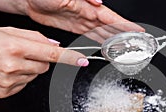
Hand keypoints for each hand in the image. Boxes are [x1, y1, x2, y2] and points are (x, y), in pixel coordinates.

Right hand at [0, 27, 88, 97]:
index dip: (69, 58)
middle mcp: (13, 66)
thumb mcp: (7, 31)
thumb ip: (34, 37)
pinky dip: (20, 78)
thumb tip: (54, 46)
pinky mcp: (6, 92)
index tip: (82, 61)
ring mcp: (9, 81)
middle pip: (45, 66)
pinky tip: (6, 71)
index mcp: (15, 47)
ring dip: (28, 69)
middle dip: (39, 60)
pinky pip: (24, 84)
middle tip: (22, 54)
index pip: (51, 54)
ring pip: (35, 76)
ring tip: (9, 62)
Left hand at [24, 0, 144, 41]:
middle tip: (135, 46)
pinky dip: (99, 42)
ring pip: (102, 33)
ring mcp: (81, 21)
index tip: (138, 31)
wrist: (27, 0)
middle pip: (110, 27)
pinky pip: (90, 36)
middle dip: (124, 36)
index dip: (126, 25)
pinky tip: (105, 47)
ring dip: (113, 42)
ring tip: (123, 51)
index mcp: (88, 6)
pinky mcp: (74, 27)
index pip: (111, 18)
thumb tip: (99, 1)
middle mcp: (88, 14)